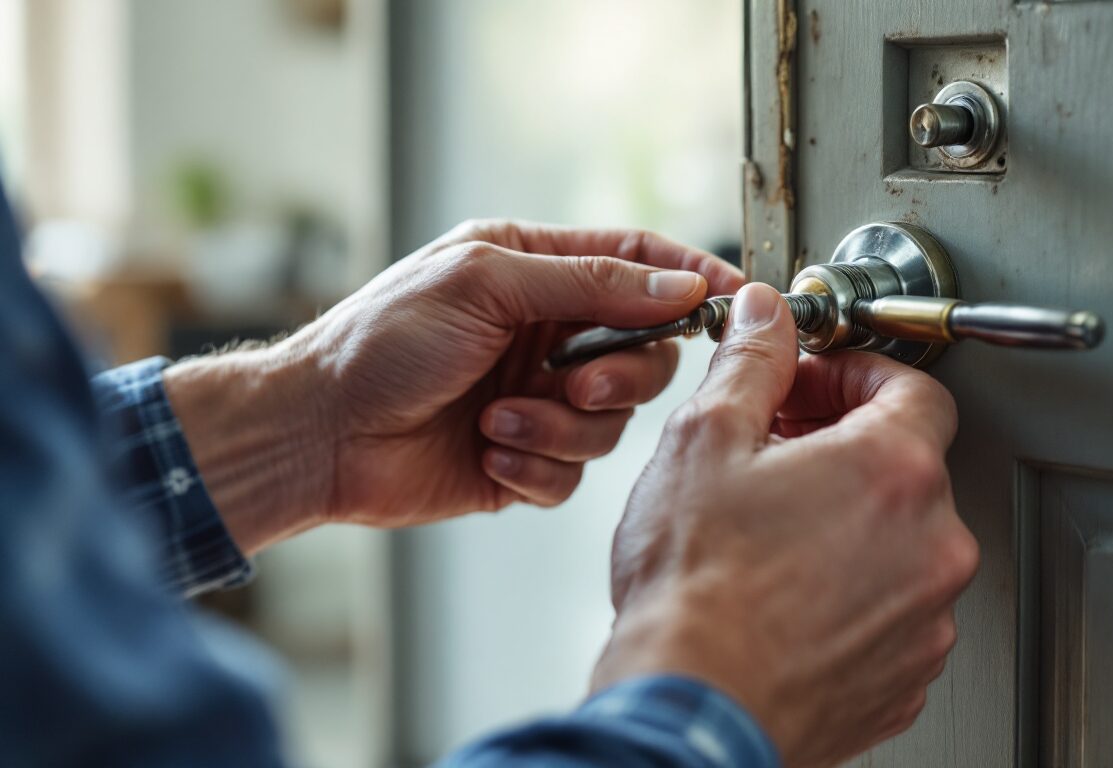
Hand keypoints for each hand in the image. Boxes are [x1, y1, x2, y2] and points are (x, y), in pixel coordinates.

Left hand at [165, 220, 743, 551]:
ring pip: (613, 422)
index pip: (638, 265)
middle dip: (621, 375)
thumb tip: (677, 287)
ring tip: (497, 422)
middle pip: (644, 352)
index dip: (690, 280)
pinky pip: (574, 474)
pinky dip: (536, 466)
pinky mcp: (526, 459)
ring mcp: (539, 399)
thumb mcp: (485, 284)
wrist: (319, 434)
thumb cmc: (382, 342)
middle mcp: (546, 335)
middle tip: (576, 383)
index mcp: (536, 272)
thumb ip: (588, 282)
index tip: (735, 303)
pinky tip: (486, 452)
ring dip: (560, 427)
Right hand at [591, 283, 979, 766]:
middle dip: (844, 447)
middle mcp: (933, 544)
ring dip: (850, 523)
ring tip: (773, 533)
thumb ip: (752, 363)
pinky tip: (787, 594)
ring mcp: (927, 617)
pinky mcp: (907, 674)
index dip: (858, 375)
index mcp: (894, 470)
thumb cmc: (694, 592)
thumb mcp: (704, 441)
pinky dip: (854, 592)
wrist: (693, 709)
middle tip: (777, 453)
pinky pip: (894, 610)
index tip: (818, 386)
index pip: (914, 387)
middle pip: (908, 465)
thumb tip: (767, 317)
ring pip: (902, 542)